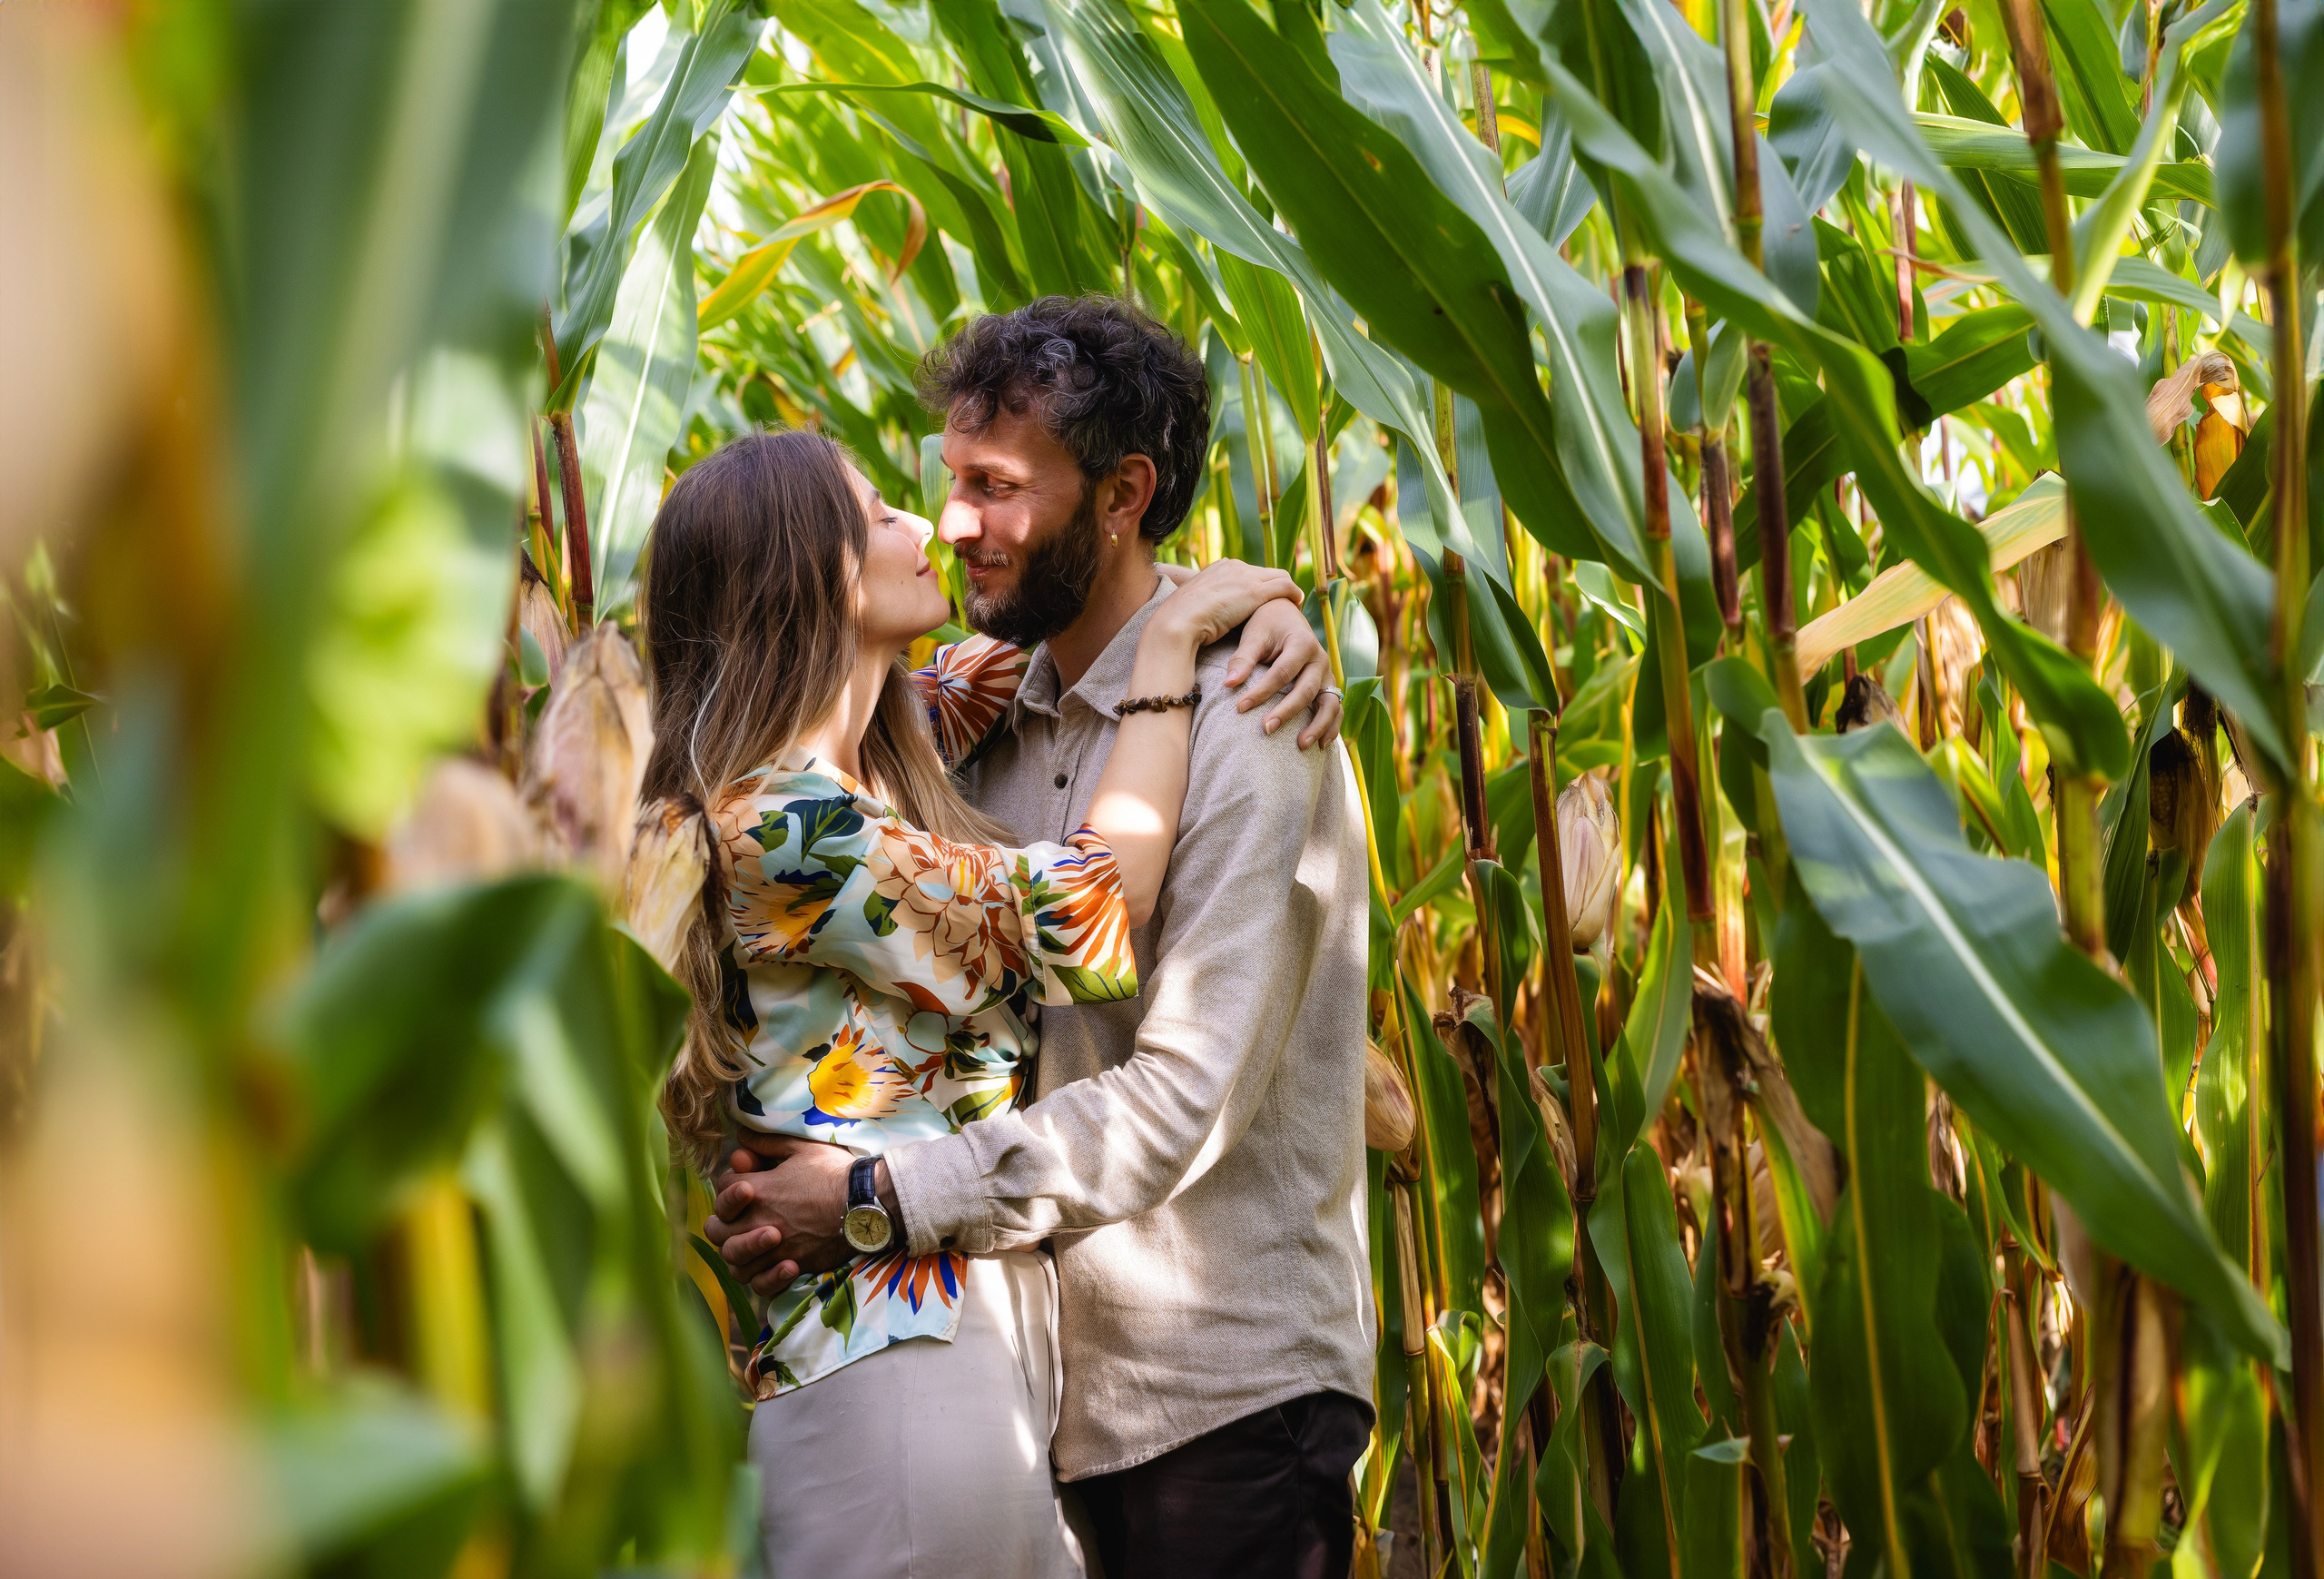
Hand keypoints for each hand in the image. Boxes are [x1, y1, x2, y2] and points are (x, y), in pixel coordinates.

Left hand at [703, 1134, 856, 1296]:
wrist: (865, 1203)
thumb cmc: (835, 1173)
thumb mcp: (801, 1148)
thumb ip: (767, 1143)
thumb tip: (742, 1134)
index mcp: (758, 1190)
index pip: (723, 1188)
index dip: (732, 1184)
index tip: (748, 1183)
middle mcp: (759, 1221)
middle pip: (716, 1229)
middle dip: (722, 1221)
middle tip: (738, 1217)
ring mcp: (774, 1247)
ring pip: (733, 1260)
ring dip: (738, 1251)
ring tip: (754, 1243)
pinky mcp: (792, 1265)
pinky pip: (761, 1283)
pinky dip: (761, 1277)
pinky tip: (774, 1264)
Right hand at [1148, 559, 1301, 651]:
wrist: (1176, 622)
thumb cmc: (1179, 622)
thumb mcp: (1192, 605)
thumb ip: (1204, 603)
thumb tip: (1205, 615)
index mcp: (1218, 567)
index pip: (1246, 571)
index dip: (1257, 584)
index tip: (1260, 600)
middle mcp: (1233, 565)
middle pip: (1265, 572)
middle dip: (1275, 586)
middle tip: (1283, 602)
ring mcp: (1245, 576)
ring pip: (1279, 576)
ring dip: (1287, 590)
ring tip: (1293, 605)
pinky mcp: (1255, 591)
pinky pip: (1285, 586)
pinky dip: (1294, 594)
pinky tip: (1298, 604)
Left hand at [1228, 597, 1342, 748]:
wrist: (1286, 614)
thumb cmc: (1267, 625)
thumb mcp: (1254, 636)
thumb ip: (1243, 659)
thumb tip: (1229, 685)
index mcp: (1302, 643)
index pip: (1282, 673)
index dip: (1262, 692)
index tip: (1240, 707)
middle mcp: (1319, 660)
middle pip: (1306, 691)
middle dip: (1287, 712)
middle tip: (1266, 729)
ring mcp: (1327, 674)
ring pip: (1330, 703)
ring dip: (1318, 726)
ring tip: (1301, 745)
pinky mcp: (1328, 685)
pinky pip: (1336, 708)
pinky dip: (1331, 726)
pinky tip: (1320, 745)